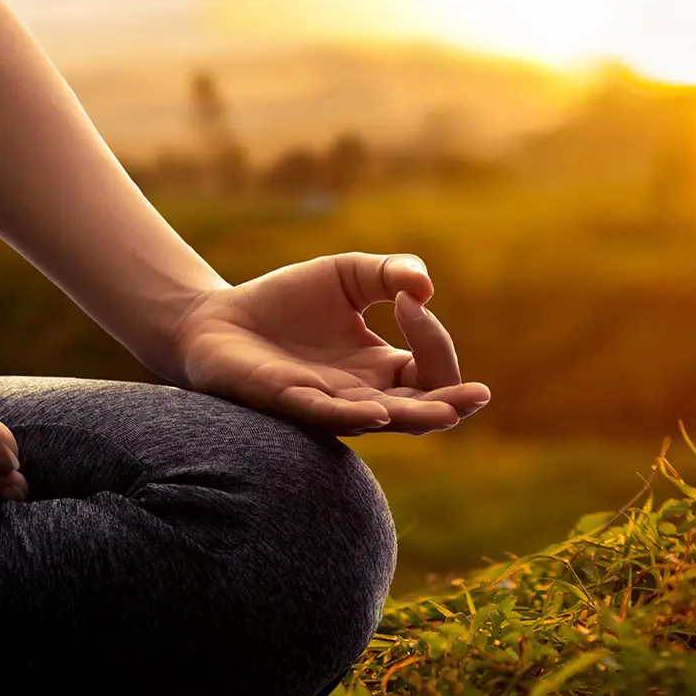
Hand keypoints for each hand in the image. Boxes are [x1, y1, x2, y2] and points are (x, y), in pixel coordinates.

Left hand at [170, 252, 490, 434]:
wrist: (217, 318)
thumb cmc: (285, 302)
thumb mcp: (347, 275)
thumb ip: (390, 273)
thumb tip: (425, 286)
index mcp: (382, 369)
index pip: (433, 370)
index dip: (434, 336)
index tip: (409, 296)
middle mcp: (363, 396)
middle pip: (425, 411)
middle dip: (454, 403)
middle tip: (478, 394)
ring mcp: (328, 404)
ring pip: (386, 423)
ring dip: (419, 416)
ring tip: (448, 410)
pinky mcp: (289, 402)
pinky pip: (329, 417)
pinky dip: (357, 415)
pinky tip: (381, 410)